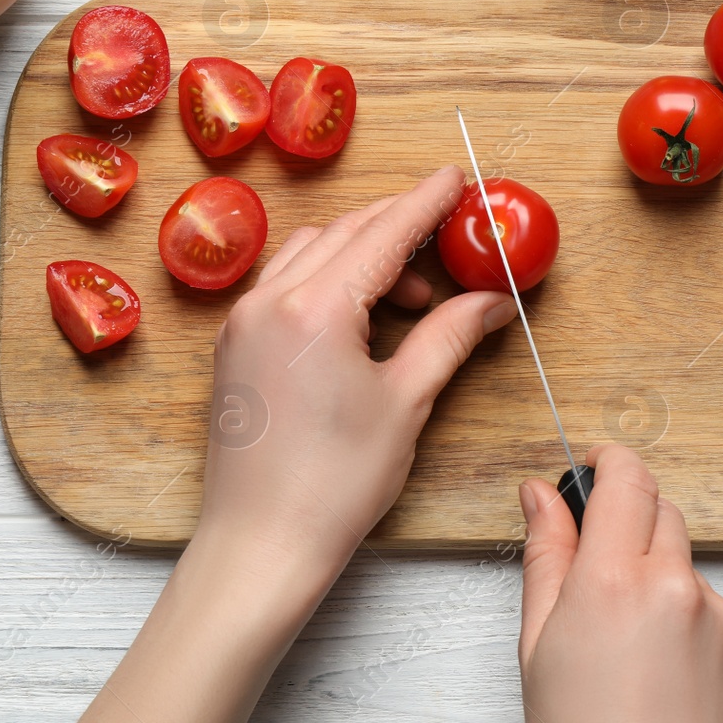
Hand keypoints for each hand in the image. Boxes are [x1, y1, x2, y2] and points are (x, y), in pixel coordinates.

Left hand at [197, 165, 516, 579]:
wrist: (260, 545)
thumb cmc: (332, 484)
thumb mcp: (405, 402)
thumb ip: (447, 337)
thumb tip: (489, 302)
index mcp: (313, 308)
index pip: (382, 233)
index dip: (426, 203)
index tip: (458, 178)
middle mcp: (267, 301)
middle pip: (344, 234)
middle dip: (399, 227)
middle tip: (451, 236)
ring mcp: (242, 322)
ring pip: (310, 253)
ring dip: (363, 254)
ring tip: (414, 295)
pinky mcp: (233, 347)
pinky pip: (284, 284)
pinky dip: (327, 278)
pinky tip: (362, 312)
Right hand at [518, 445, 722, 722]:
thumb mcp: (537, 645)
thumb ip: (545, 556)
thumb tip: (539, 496)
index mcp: (615, 580)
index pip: (628, 478)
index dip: (610, 460)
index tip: (594, 463)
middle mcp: (676, 587)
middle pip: (660, 510)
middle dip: (628, 521)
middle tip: (593, 568)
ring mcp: (719, 617)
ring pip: (685, 561)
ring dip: (657, 574)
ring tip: (623, 645)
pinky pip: (710, 605)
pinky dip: (684, 617)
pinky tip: (656, 668)